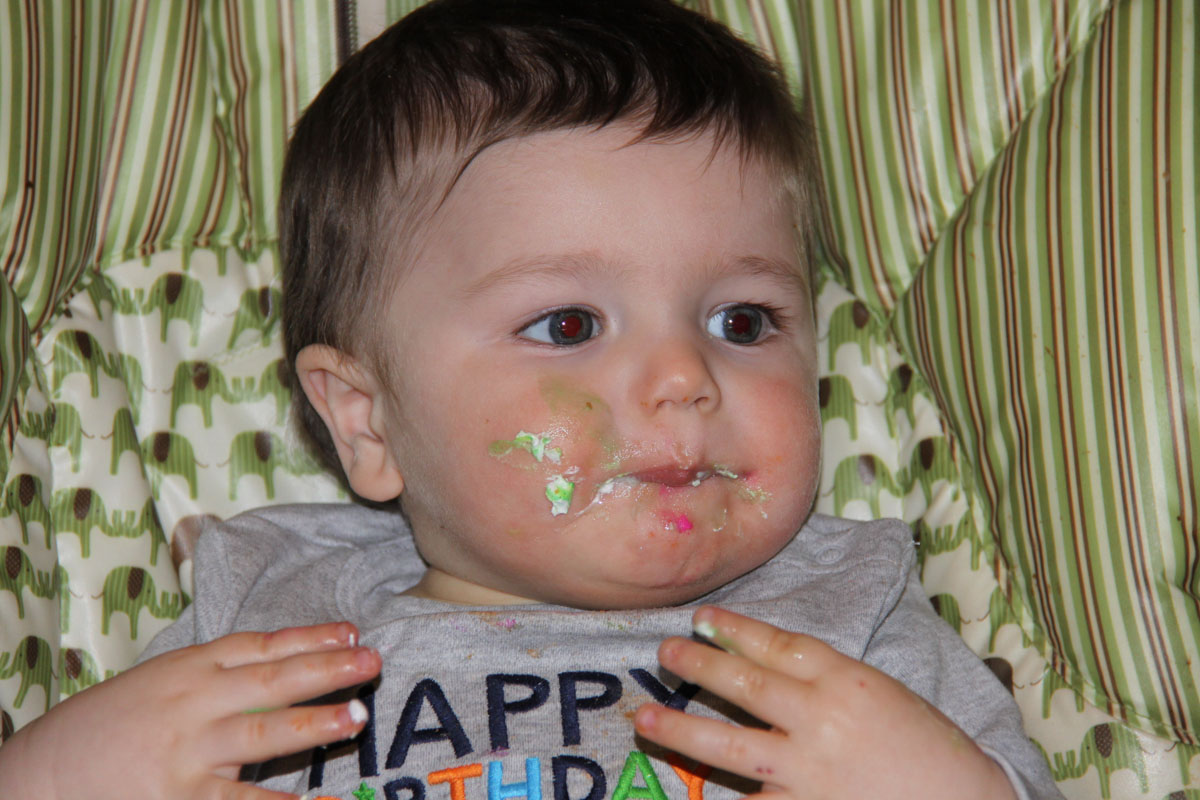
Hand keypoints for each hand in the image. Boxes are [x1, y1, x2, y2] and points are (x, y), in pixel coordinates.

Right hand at [0, 622, 380, 799]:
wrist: (36, 777)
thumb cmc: (101, 731)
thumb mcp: (156, 685)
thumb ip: (212, 678)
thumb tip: (276, 665)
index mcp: (186, 670)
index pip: (259, 646)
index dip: (308, 638)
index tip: (350, 632)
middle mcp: (191, 704)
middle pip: (270, 680)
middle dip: (325, 669)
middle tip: (372, 661)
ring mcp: (187, 754)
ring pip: (261, 734)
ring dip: (313, 724)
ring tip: (356, 716)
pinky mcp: (180, 799)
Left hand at [633, 607, 1015, 799]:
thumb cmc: (931, 751)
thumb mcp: (884, 697)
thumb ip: (829, 683)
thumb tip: (769, 668)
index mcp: (847, 680)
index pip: (777, 645)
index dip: (735, 630)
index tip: (703, 619)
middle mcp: (820, 719)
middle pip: (745, 684)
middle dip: (699, 664)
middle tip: (666, 652)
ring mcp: (808, 771)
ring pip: (729, 746)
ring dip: (681, 728)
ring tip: (645, 718)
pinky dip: (720, 796)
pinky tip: (692, 791)